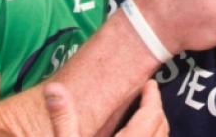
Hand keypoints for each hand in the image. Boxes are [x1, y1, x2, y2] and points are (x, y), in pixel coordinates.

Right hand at [45, 80, 166, 136]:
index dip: (153, 97)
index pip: (152, 114)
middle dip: (157, 110)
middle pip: (162, 128)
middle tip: (147, 96)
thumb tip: (54, 88)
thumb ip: (63, 119)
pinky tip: (136, 136)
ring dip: (157, 127)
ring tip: (144, 115)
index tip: (149, 84)